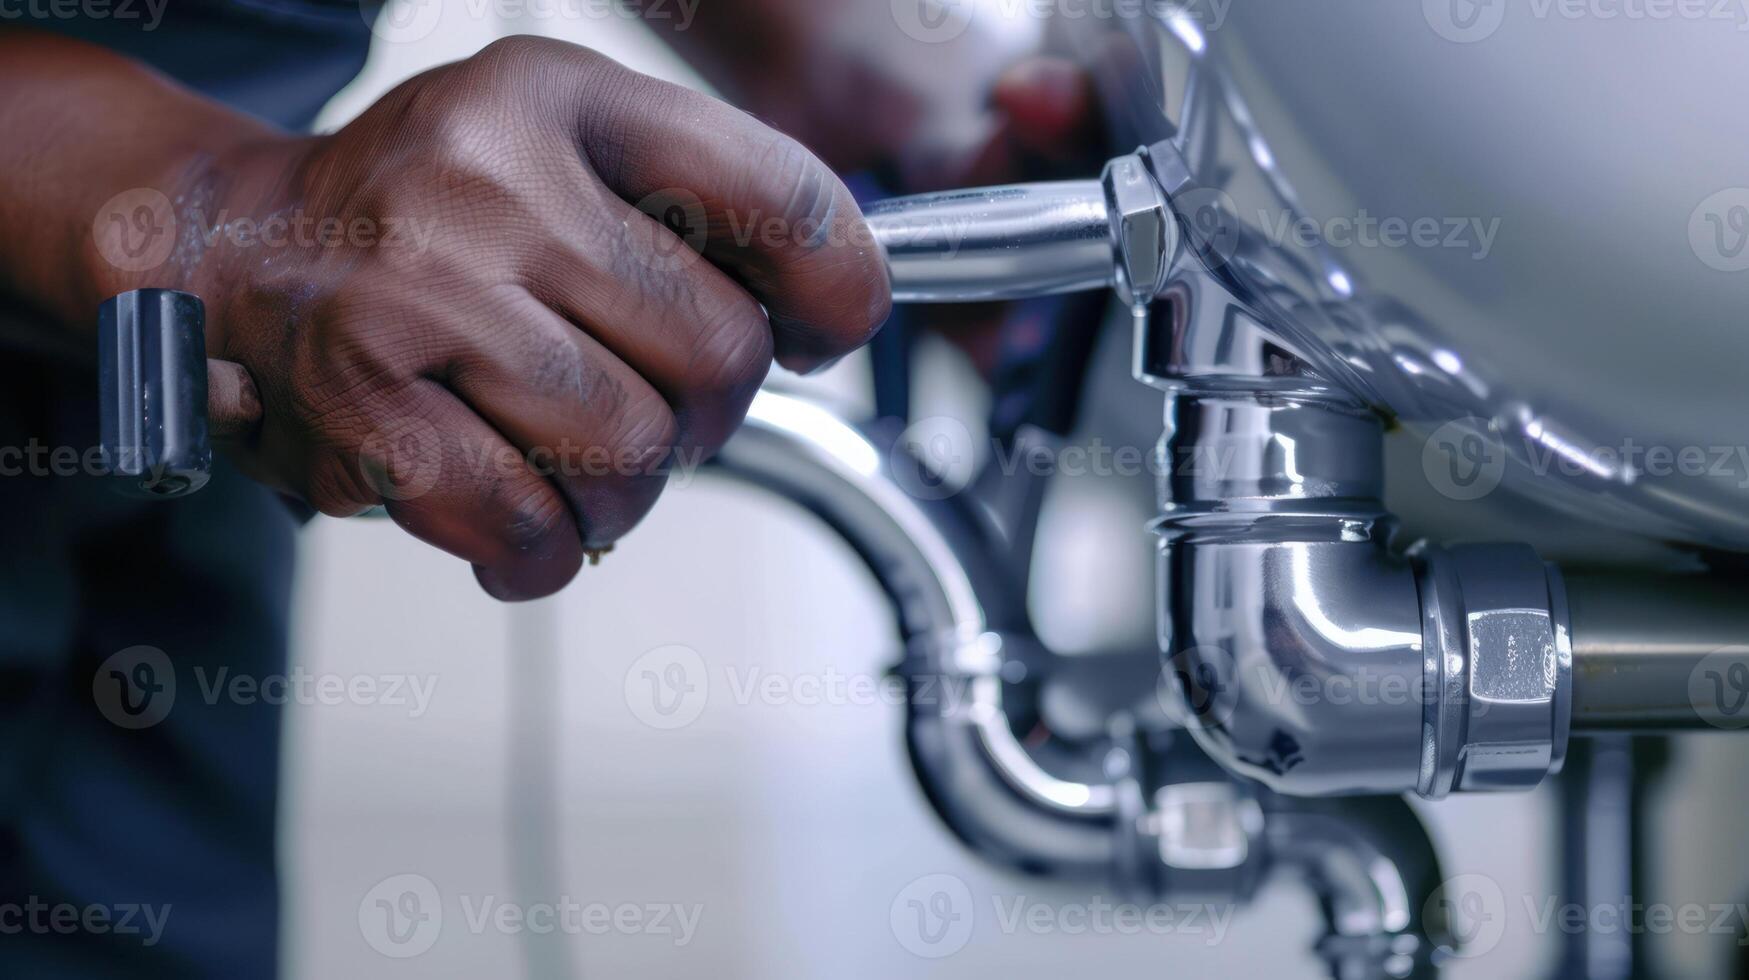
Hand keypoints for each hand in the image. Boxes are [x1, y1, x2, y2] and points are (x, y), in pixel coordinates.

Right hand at [146, 37, 889, 598]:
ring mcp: (420, 285)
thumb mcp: (568, 151)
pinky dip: (545, 552)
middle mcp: (493, 176)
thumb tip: (832, 311)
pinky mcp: (359, 395)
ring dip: (625, 494)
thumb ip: (700, 209)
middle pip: (720, 356)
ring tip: (576, 464)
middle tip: (654, 410)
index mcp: (567, 100)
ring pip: (632, 453)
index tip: (817, 335)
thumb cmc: (439, 221)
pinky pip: (526, 521)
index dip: (839, 293)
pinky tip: (527, 525)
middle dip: (708, 416)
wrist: (243, 251)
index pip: (781, 197)